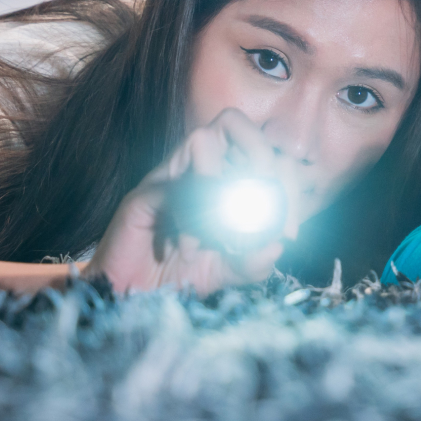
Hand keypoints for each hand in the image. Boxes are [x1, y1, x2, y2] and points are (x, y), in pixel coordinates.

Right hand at [88, 109, 298, 294]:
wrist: (131, 297)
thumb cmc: (180, 274)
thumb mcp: (228, 271)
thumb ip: (254, 261)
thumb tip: (277, 245)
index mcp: (226, 175)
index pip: (266, 148)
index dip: (288, 183)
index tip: (289, 233)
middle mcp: (197, 166)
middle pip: (236, 123)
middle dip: (263, 163)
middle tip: (265, 213)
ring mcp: (168, 175)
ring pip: (202, 139)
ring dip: (219, 186)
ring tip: (218, 233)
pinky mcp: (143, 194)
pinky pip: (172, 186)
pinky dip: (189, 219)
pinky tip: (189, 249)